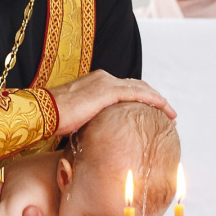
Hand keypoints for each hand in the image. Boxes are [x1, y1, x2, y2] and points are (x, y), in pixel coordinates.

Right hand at [50, 70, 175, 135]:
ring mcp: (106, 83)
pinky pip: (138, 94)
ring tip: (171, 114)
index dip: (140, 99)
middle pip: (136, 87)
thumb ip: (92, 122)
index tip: (151, 112)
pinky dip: (153, 100)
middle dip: (154, 99)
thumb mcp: (77, 119)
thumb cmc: (54, 119)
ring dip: (158, 101)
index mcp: (95, 83)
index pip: (124, 89)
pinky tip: (164, 108)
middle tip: (168, 113)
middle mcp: (103, 78)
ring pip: (141, 89)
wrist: (44, 112)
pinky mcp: (108, 91)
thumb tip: (99, 137)